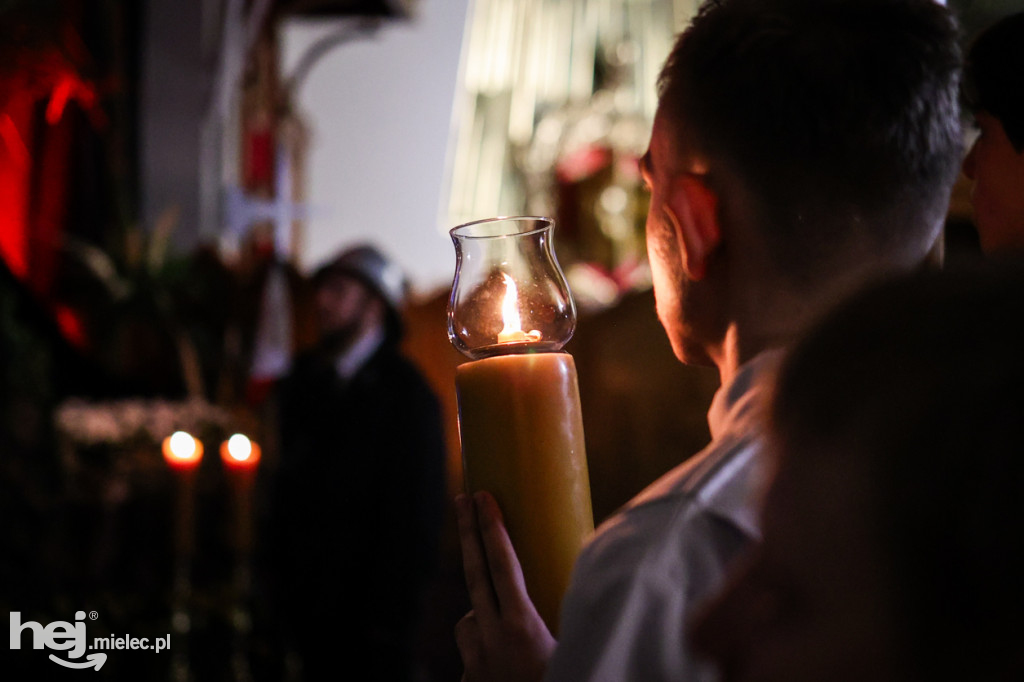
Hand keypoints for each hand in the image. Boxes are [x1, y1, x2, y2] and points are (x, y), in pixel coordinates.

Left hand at [455, 491, 555, 681]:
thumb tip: (590, 584)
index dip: (491, 528)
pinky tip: (503, 665)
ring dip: (481, 613)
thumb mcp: (574, 651)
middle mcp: (491, 639)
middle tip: (462, 500)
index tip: (482, 497)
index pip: (502, 566)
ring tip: (508, 627)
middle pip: (473, 575)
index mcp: (521, 628)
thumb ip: (572, 619)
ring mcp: (473, 662)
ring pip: (468, 620)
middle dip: (468, 533)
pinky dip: (484, 650)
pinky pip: (471, 654)